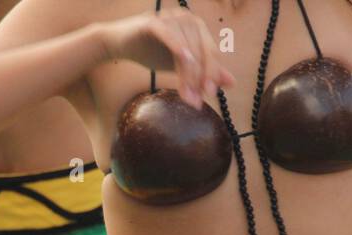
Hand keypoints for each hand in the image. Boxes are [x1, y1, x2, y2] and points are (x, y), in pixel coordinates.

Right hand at [99, 10, 234, 108]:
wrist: (120, 44)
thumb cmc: (151, 51)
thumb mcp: (182, 65)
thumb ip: (205, 72)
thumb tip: (232, 82)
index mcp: (197, 28)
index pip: (211, 53)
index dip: (212, 74)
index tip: (209, 96)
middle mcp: (187, 18)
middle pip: (202, 51)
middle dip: (200, 78)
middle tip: (197, 101)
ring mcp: (170, 18)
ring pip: (186, 49)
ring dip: (187, 75)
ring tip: (185, 96)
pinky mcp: (153, 22)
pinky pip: (169, 34)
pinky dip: (177, 46)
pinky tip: (183, 59)